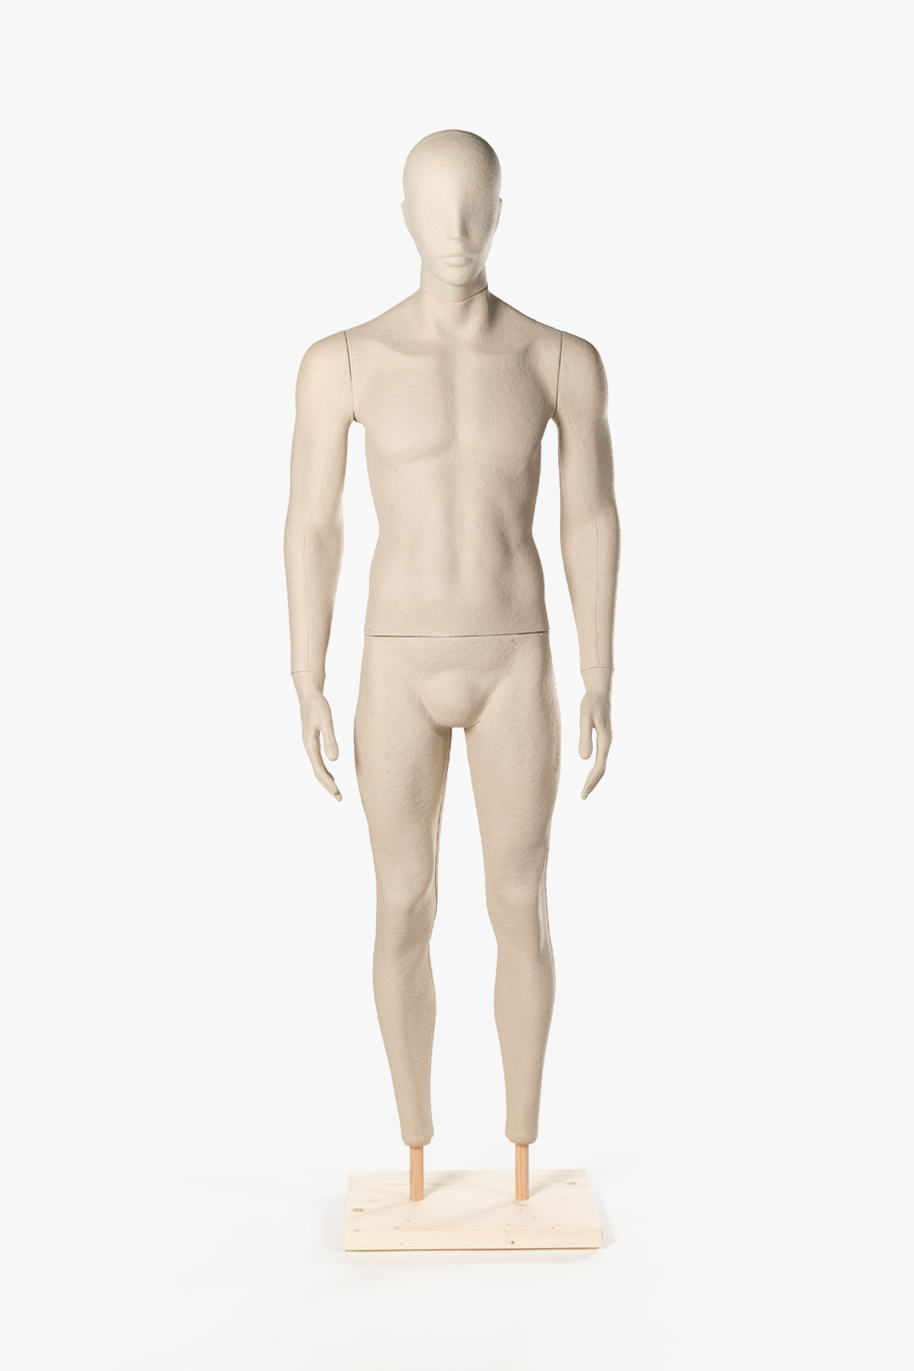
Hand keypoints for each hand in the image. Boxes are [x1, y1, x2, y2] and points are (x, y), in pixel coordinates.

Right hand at [292, 671, 340, 800]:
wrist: (309, 694)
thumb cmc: (318, 706)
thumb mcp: (326, 721)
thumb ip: (330, 740)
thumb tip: (334, 760)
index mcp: (310, 745)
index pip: (319, 769)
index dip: (328, 782)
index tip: (337, 792)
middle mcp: (308, 747)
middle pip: (317, 772)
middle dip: (327, 786)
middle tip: (339, 798)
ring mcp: (310, 745)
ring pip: (317, 768)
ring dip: (326, 780)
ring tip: (336, 791)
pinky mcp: (313, 741)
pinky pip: (318, 761)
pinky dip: (325, 770)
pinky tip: (332, 774)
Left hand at [578, 667, 612, 799]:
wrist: (600, 689)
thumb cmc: (590, 702)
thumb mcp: (584, 718)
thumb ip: (584, 737)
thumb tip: (584, 760)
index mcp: (605, 740)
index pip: (599, 767)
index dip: (591, 782)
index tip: (583, 794)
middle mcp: (608, 742)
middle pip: (602, 768)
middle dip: (593, 783)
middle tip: (583, 796)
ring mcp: (608, 740)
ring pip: (603, 763)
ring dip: (595, 777)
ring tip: (585, 788)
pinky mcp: (605, 737)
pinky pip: (602, 757)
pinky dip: (596, 768)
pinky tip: (590, 771)